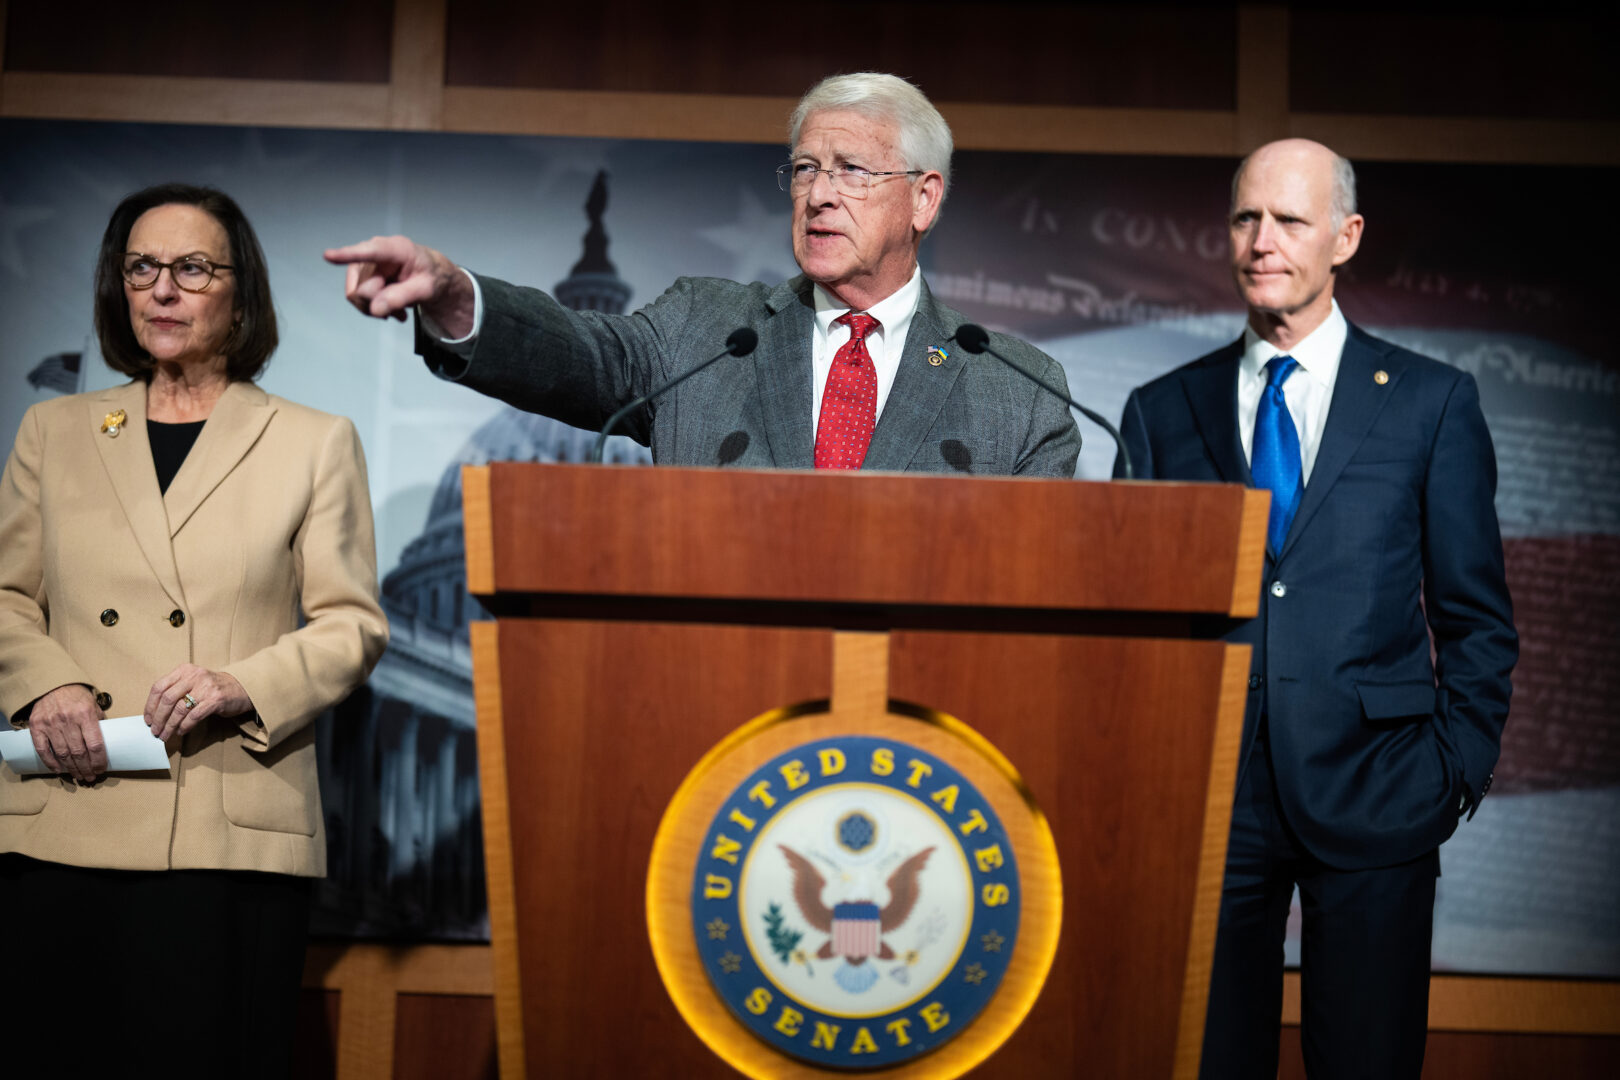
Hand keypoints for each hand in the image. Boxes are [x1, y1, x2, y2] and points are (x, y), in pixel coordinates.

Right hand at [26, 684, 106, 782]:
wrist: (53, 684)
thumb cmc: (77, 696)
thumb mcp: (93, 705)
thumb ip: (99, 722)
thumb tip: (109, 741)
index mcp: (86, 714)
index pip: (95, 744)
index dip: (99, 761)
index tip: (101, 770)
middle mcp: (68, 720)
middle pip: (79, 753)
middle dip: (86, 768)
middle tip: (90, 777)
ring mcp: (51, 724)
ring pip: (62, 754)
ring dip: (71, 769)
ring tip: (78, 776)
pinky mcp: (37, 726)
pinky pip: (43, 749)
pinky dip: (51, 763)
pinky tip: (59, 770)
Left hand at [145, 665, 252, 742]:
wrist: (241, 688)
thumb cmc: (212, 688)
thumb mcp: (192, 682)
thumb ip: (175, 691)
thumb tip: (155, 713)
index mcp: (184, 670)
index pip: (159, 687)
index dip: (150, 705)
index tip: (148, 719)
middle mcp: (194, 676)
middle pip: (167, 699)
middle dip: (159, 718)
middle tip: (155, 731)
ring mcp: (206, 687)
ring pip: (180, 709)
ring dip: (170, 726)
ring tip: (166, 735)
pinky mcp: (216, 699)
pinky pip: (194, 716)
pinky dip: (185, 726)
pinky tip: (181, 731)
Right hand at [323, 235, 474, 336]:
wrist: (430, 276)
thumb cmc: (431, 276)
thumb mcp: (426, 289)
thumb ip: (401, 298)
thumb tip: (376, 309)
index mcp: (396, 249)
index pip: (370, 252)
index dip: (348, 255)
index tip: (328, 256)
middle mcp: (375, 251)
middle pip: (362, 288)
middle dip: (379, 304)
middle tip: (401, 310)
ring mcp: (366, 263)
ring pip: (356, 296)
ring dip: (377, 309)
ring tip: (399, 311)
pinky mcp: (361, 274)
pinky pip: (357, 299)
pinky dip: (374, 308)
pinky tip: (391, 310)